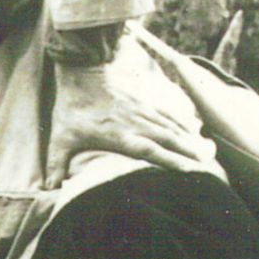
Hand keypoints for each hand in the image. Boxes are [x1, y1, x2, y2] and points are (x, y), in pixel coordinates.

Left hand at [45, 58, 215, 187]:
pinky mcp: (144, 100)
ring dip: (190, 139)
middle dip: (190, 153)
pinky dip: (183, 121)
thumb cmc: (72, 107)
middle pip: (169, 140)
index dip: (171, 161)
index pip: (150, 151)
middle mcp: (137, 124)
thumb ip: (56, 163)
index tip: (191, 170)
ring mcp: (143, 110)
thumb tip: (48, 188)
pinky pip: (168, 113)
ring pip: (172, 126)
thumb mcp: (61, 137)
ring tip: (209, 152)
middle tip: (210, 166)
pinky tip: (195, 128)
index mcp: (121, 135)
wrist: (80, 70)